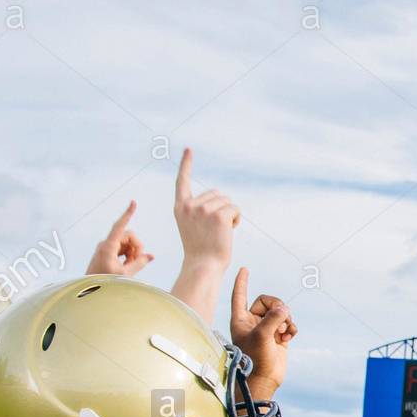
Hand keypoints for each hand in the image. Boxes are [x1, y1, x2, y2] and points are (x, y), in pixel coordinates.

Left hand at [86, 202, 152, 276]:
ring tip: (128, 266)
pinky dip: (127, 255)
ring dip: (132, 253)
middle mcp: (106, 243)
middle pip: (129, 236)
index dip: (128, 213)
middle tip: (134, 262)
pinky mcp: (107, 250)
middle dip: (136, 248)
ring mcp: (106, 246)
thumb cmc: (105, 282)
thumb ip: (139, 263)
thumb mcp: (125, 274)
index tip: (133, 202)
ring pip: (127, 242)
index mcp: (108, 246)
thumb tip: (151, 256)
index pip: (120, 226)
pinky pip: (123, 247)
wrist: (88, 288)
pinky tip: (126, 264)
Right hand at [174, 148, 240, 272]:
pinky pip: (235, 208)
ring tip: (221, 232)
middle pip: (216, 194)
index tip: (188, 150)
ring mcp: (203, 209)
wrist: (203, 266)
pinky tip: (229, 231)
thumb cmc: (201, 251)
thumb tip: (221, 199)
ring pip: (227, 201)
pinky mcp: (219, 215)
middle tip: (216, 229)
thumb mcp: (194, 226)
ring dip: (230, 214)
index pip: (182, 181)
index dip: (186, 164)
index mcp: (180, 207)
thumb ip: (200, 210)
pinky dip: (237, 219)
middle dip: (222, 207)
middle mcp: (190, 205)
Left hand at [229, 267, 295, 400]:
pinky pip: (288, 323)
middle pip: (268, 301)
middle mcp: (252, 322)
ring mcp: (266, 329)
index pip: (240, 295)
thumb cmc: (256, 360)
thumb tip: (285, 309)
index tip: (244, 268)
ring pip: (280, 312)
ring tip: (285, 332)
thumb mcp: (262, 336)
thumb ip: (273, 318)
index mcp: (240, 320)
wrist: (264, 380)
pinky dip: (291, 327)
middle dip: (277, 308)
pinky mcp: (278, 336)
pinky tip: (290, 336)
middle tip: (281, 319)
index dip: (242, 282)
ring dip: (286, 319)